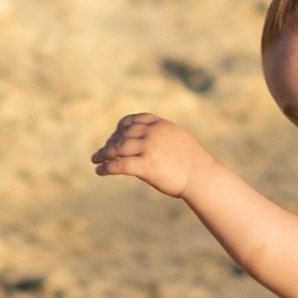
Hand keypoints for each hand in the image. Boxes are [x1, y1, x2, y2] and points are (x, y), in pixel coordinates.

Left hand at [90, 111, 207, 195]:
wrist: (201, 176)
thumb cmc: (192, 160)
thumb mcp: (176, 137)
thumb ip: (160, 134)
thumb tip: (143, 137)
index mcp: (160, 124)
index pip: (133, 120)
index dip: (120, 127)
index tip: (114, 135)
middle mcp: (153, 133)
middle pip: (122, 134)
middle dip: (110, 143)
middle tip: (101, 152)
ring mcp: (149, 148)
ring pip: (117, 148)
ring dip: (103, 154)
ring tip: (95, 160)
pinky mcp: (146, 166)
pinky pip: (119, 165)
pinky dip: (106, 168)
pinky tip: (100, 171)